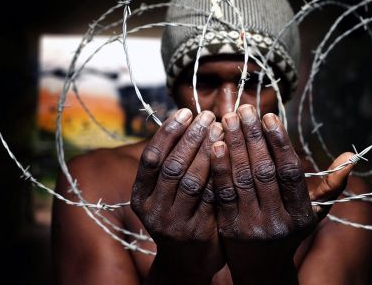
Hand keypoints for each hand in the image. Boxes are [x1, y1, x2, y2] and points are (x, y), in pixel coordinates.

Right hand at [131, 109, 223, 283]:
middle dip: (191, 137)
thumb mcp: (164, 193)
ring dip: (207, 151)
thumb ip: (170, 163)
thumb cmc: (179, 214)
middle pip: (172, 167)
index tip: (185, 111)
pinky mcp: (198, 232)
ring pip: (192, 181)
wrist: (187, 260)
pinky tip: (231, 154)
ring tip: (221, 129)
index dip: (167, 132)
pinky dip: (220, 173)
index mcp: (141, 196)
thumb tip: (185, 118)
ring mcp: (175, 223)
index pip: (151, 158)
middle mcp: (153, 210)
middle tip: (208, 115)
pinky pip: (211, 196)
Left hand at [210, 104, 316, 283]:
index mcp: (301, 215)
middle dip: (253, 136)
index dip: (280, 142)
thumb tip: (350, 155)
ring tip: (229, 118)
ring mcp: (252, 226)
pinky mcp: (229, 229)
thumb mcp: (314, 212)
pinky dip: (219, 167)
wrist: (262, 270)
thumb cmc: (290, 231)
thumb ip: (331, 184)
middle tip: (244, 108)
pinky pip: (222, 193)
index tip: (269, 116)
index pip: (290, 172)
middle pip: (264, 171)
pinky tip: (215, 145)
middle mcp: (278, 222)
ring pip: (242, 178)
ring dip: (234, 145)